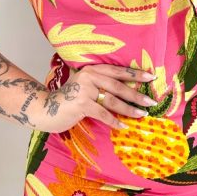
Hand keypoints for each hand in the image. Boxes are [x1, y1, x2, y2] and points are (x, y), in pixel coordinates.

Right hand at [33, 64, 157, 132]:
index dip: (135, 74)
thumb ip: (101, 84)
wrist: (44, 109)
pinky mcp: (81, 104)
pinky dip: (114, 121)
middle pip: (119, 86)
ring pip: (113, 100)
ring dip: (130, 108)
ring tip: (142, 114)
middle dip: (137, 94)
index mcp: (92, 69)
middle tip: (151, 101)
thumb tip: (127, 90)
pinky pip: (103, 113)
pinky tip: (124, 126)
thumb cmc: (68, 99)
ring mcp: (85, 89)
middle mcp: (89, 76)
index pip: (118, 71)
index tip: (151, 77)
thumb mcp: (85, 86)